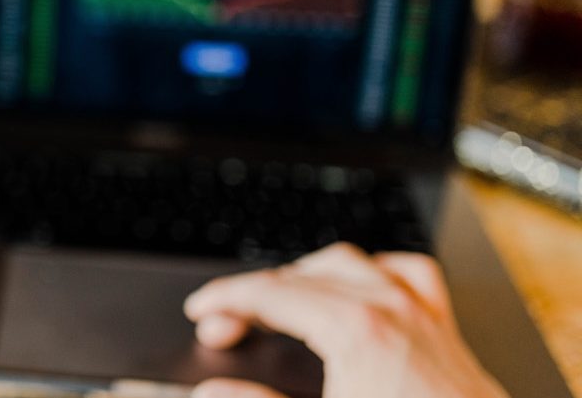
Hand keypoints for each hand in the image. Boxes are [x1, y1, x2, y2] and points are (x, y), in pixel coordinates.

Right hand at [183, 242, 508, 397]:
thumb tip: (213, 390)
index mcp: (355, 329)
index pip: (270, 294)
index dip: (226, 299)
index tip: (202, 311)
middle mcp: (390, 309)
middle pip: (301, 277)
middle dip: (255, 294)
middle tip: (225, 324)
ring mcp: (422, 315)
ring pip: (351, 264)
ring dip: (306, 275)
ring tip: (280, 297)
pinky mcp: (445, 331)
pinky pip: (407, 274)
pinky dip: (374, 273)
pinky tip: (362, 286)